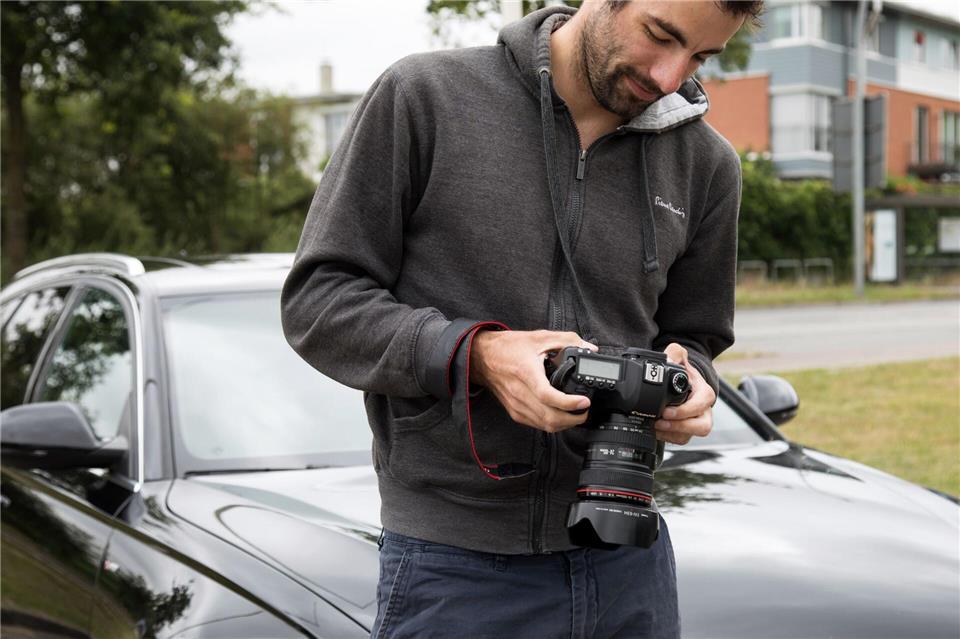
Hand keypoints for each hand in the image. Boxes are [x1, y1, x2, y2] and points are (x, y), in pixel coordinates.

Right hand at [470, 330, 597, 432]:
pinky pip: (536, 425)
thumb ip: (566, 340)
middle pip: (549, 417)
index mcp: (526, 372)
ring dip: (564, 424)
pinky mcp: (514, 412)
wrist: (482, 357)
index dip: (569, 403)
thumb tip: (589, 348)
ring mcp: (516, 405)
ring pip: (544, 425)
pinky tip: (560, 416)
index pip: (548, 395)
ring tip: (576, 415)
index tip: (584, 401)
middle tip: (585, 411)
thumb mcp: (539, 337)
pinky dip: (551, 424)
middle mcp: (520, 392)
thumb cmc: (508, 347)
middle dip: (572, 419)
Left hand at [654, 343, 715, 444]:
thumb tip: (668, 359)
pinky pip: (681, 440)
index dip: (685, 411)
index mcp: (705, 394)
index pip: (701, 405)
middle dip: (680, 426)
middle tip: (660, 422)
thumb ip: (675, 352)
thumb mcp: (679, 357)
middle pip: (702, 427)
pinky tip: (657, 431)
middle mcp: (704, 411)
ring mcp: (696, 422)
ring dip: (672, 434)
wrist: (681, 381)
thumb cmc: (682, 371)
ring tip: (655, 427)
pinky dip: (668, 438)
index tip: (666, 411)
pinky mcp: (687, 431)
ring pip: (690, 436)